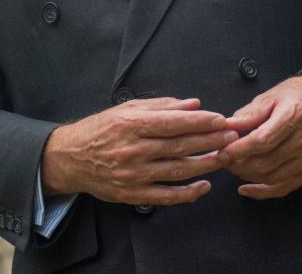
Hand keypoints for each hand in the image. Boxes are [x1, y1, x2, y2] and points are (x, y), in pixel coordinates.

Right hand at [41, 97, 235, 205]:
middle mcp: (133, 150)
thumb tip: (194, 104)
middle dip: (210, 141)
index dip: (200, 122)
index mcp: (131, 125)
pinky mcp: (133, 194)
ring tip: (224, 157)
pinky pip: (166, 195)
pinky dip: (187, 193)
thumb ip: (161, 106)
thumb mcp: (126, 109)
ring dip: (205, 164)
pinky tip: (204, 186)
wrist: (70, 158)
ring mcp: (133, 175)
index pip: (173, 123)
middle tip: (231, 137)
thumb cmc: (100, 130)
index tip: (220, 119)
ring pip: (177, 170)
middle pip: (180, 146)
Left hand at [220, 74, 301, 198]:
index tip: (222, 152)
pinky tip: (246, 188)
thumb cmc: (295, 95)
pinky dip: (263, 192)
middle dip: (239, 165)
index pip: (262, 141)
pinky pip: (284, 187)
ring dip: (247, 176)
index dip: (239, 150)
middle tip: (223, 160)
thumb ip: (248, 114)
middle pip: (265, 163)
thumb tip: (226, 127)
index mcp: (293, 115)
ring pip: (272, 178)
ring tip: (233, 167)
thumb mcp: (270, 96)